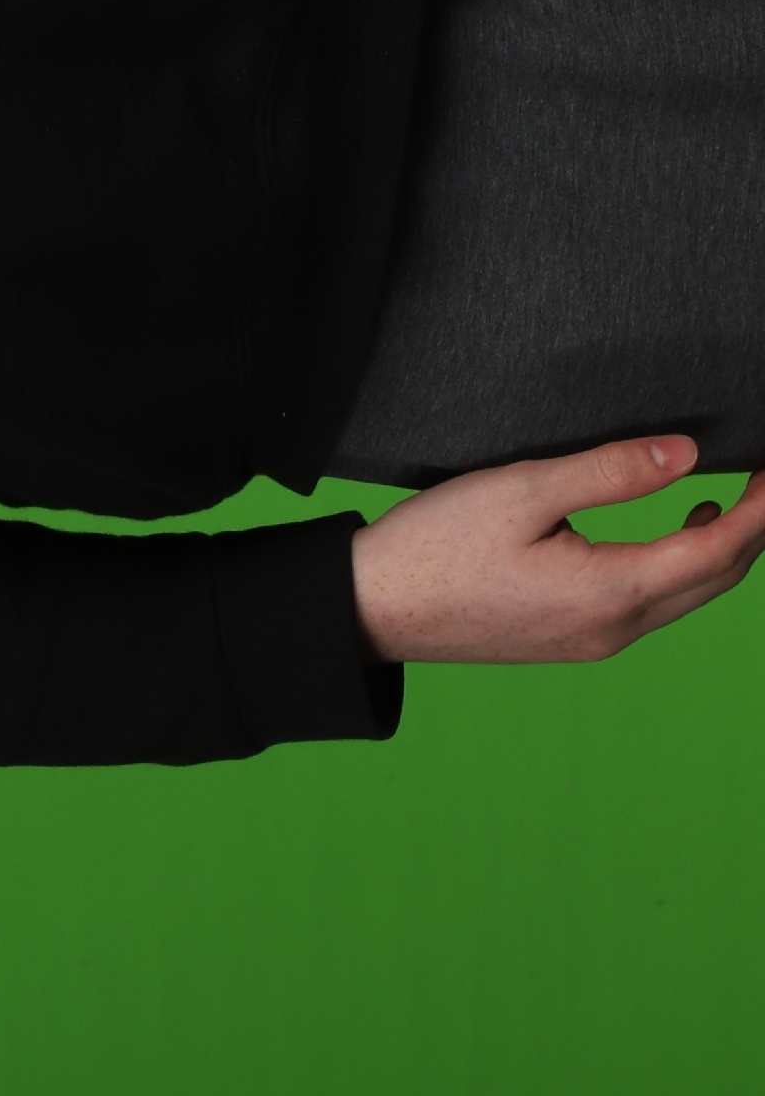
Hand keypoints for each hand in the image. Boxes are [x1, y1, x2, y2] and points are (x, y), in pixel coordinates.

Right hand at [349, 435, 764, 663]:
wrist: (370, 608)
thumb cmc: (433, 546)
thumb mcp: (520, 490)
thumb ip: (609, 471)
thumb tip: (686, 455)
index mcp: (611, 591)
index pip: (719, 549)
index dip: (762, 509)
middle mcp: (616, 628)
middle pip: (717, 580)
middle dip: (754, 530)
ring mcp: (595, 641)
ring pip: (689, 596)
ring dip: (720, 551)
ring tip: (733, 502)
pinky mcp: (572, 640)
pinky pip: (654, 606)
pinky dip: (681, 569)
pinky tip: (668, 537)